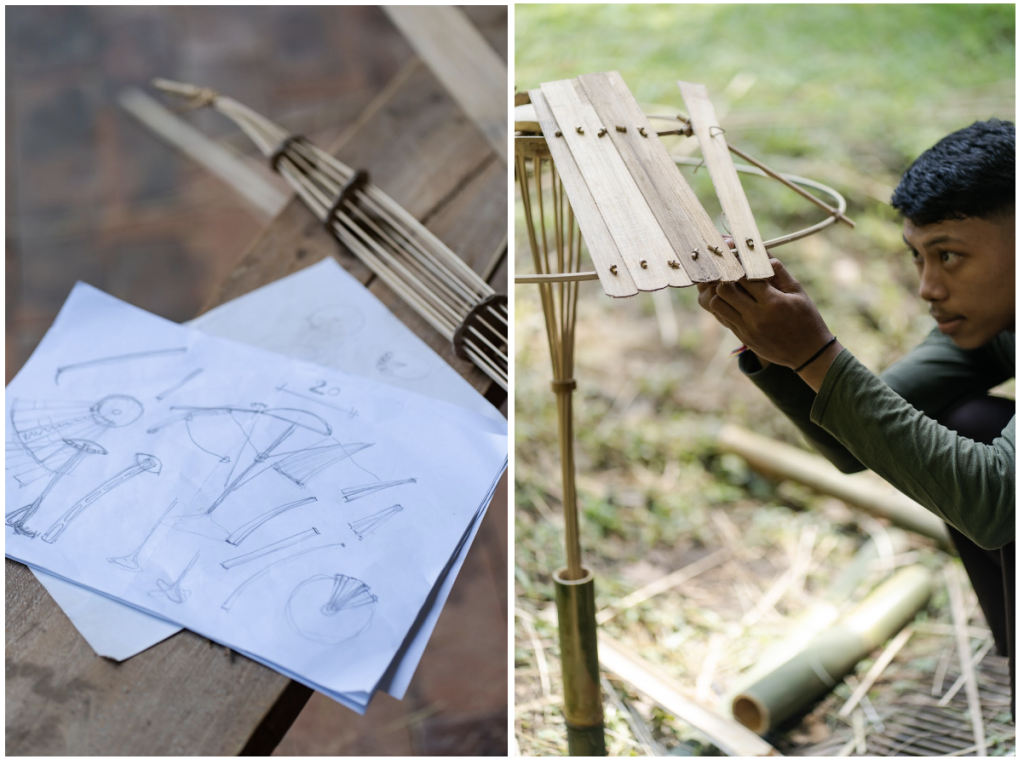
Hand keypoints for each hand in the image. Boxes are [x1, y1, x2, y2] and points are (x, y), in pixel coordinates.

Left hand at [697, 253, 839, 382]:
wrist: (808, 354)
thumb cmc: (806, 319)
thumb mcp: (798, 293)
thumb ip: (779, 273)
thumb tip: (763, 254)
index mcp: (773, 302)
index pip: (745, 276)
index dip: (738, 264)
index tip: (738, 257)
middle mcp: (757, 316)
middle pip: (725, 289)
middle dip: (726, 277)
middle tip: (731, 271)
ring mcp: (747, 329)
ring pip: (717, 304)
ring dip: (721, 292)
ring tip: (731, 286)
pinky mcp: (743, 337)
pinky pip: (723, 317)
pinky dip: (724, 306)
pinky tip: (734, 300)